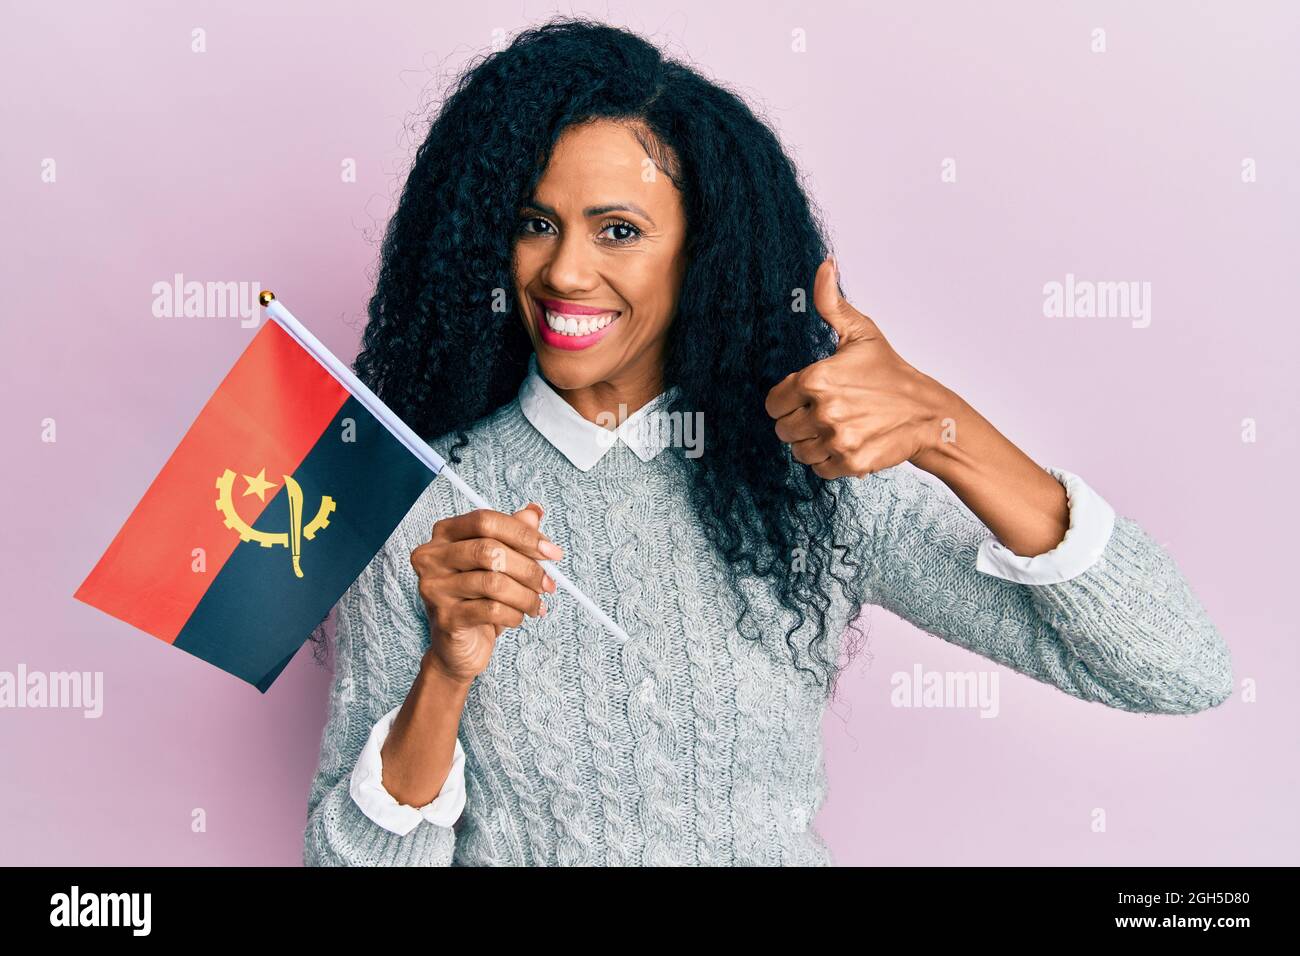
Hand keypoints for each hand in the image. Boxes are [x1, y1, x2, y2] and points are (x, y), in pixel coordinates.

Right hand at [410, 503, 561, 684]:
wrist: (458, 646)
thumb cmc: (478, 598)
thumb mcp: (498, 563)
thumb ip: (513, 535)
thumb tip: (534, 511)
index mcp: (445, 534)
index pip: (485, 520)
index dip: (523, 534)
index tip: (552, 552)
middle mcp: (432, 557)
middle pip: (489, 550)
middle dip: (528, 568)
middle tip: (549, 584)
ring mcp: (434, 588)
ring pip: (493, 583)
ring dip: (526, 595)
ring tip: (537, 605)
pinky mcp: (445, 618)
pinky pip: (491, 610)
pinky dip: (514, 614)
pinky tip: (519, 617)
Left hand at [765, 257, 948, 478]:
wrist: (928, 413)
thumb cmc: (889, 372)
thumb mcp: (860, 332)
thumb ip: (831, 302)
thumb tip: (825, 264)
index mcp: (816, 378)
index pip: (773, 403)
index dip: (787, 401)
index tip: (807, 398)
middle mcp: (823, 410)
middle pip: (783, 429)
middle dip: (799, 423)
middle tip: (825, 414)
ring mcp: (837, 438)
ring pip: (798, 451)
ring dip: (812, 443)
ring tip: (837, 428)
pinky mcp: (850, 462)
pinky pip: (818, 469)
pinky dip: (828, 461)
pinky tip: (846, 443)